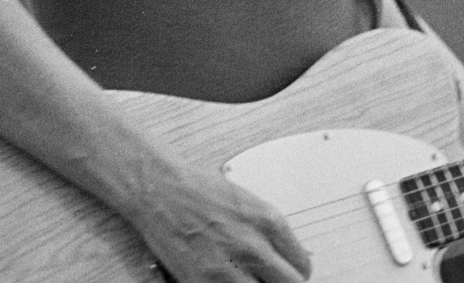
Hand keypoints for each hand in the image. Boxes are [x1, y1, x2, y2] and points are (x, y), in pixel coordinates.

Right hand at [126, 164, 311, 282]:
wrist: (161, 190)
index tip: (287, 274)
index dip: (296, 274)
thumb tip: (286, 257)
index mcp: (269, 222)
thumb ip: (271, 233)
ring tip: (246, 279)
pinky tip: (224, 279)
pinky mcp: (201, 282)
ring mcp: (227, 269)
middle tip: (270, 280)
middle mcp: (253, 247)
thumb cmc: (199, 190)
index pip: (303, 267)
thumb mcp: (249, 203)